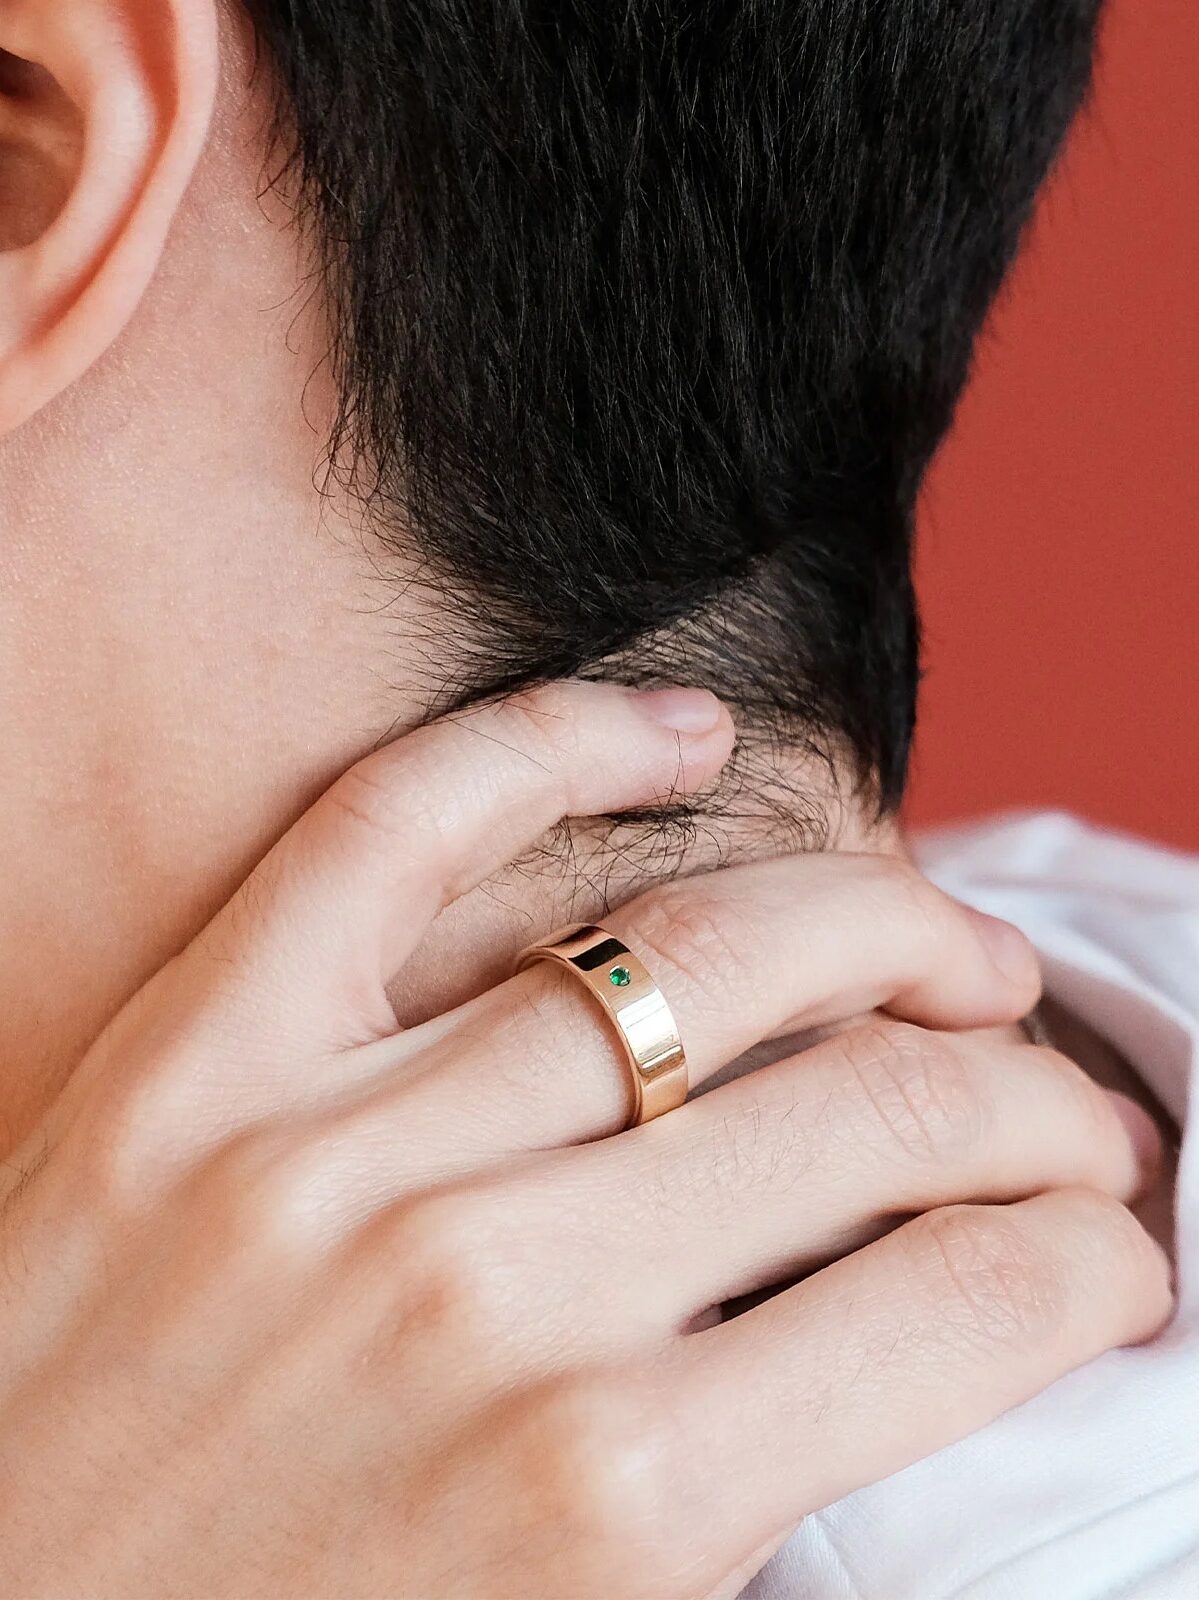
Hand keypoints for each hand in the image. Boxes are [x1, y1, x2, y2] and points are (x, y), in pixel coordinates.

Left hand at [0, 684, 1167, 1598]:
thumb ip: (750, 1510)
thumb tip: (924, 1347)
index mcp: (611, 1510)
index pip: (966, 1303)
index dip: (1090, 1259)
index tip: (1114, 1247)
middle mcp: (488, 1302)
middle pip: (873, 1106)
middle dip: (1034, 1099)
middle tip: (1074, 1102)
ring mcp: (326, 1149)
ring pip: (693, 948)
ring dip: (883, 928)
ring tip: (959, 953)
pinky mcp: (192, 1056)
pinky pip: (402, 828)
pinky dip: (558, 744)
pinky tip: (682, 729)